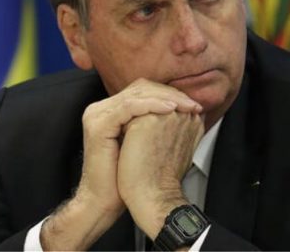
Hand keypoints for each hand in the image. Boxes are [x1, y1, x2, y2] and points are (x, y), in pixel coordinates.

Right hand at [75, 79, 201, 221]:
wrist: (105, 200)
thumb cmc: (126, 177)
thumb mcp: (144, 141)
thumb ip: (156, 121)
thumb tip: (186, 109)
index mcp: (109, 110)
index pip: (142, 90)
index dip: (169, 93)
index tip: (192, 103)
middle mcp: (100, 109)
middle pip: (140, 88)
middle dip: (170, 93)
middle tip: (193, 103)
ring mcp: (96, 115)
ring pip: (136, 95)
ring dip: (165, 98)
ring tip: (186, 105)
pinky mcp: (99, 124)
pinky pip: (129, 107)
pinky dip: (152, 105)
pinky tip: (170, 109)